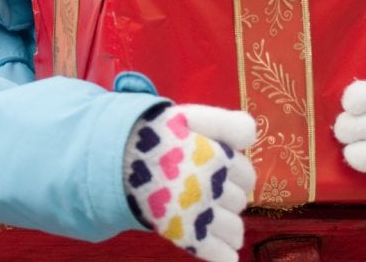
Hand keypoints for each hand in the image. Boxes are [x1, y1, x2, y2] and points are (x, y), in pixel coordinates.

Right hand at [124, 103, 255, 261]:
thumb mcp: (187, 117)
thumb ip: (223, 122)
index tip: (220, 170)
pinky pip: (218, 254)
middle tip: (205, 191)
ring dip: (228, 227)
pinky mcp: (187, 235)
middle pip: (240, 200)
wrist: (115, 158)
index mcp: (217, 156)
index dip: (235, 173)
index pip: (246, 174)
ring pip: (234, 229)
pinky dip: (223, 255)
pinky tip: (223, 252)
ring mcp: (201, 213)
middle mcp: (213, 185)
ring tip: (210, 219)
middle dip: (228, 197)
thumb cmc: (153, 136)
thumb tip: (251, 134)